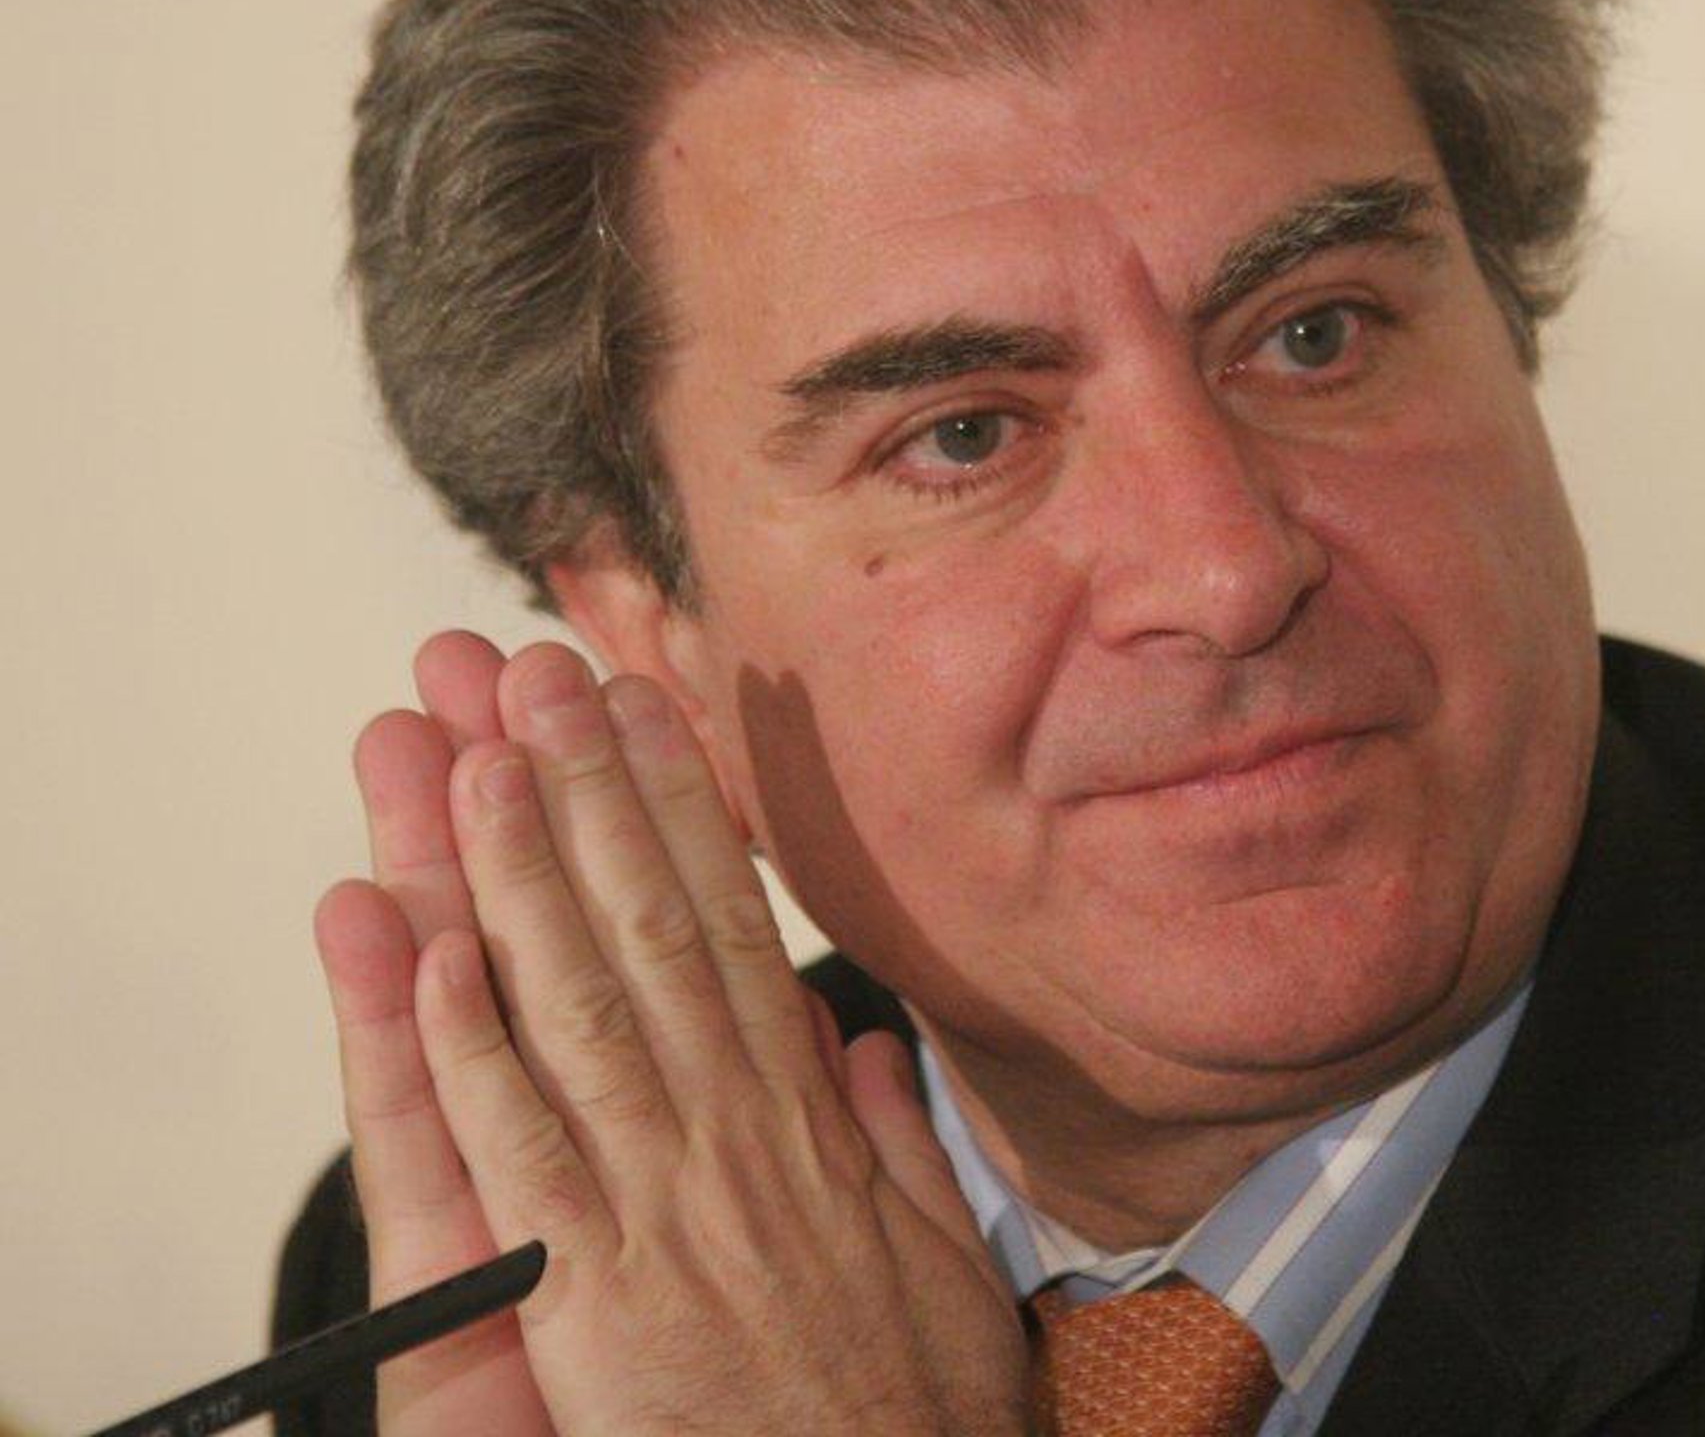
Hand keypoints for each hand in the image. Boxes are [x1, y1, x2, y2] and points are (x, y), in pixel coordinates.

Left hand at [316, 636, 1027, 1436]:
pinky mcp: (591, 1296)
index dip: (681, 804)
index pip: (729, 924)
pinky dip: (471, 1054)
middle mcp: (730, 1132)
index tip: (643, 705)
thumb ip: (894, 1143)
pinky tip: (432, 959)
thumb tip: (858, 1047)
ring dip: (521, 876)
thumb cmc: (900, 1421)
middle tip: (536, 675)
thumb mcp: (938, 1262)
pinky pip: (520, 1155)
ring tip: (473, 759)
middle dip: (588, 789)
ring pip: (579, 1006)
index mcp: (801, 1122)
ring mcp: (659, 1203)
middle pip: (647, 928)